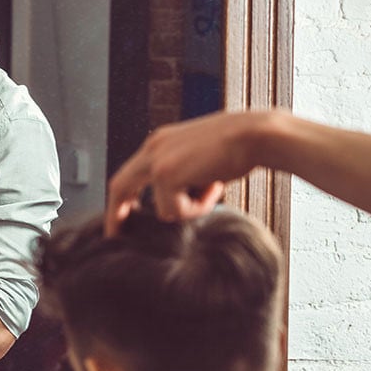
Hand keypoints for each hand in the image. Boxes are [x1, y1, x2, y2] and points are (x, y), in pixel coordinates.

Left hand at [104, 109, 281, 234]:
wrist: (256, 134)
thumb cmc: (238, 148)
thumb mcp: (201, 160)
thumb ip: (183, 177)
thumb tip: (173, 206)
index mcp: (160, 143)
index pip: (130, 173)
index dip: (124, 197)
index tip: (122, 215)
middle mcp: (153, 147)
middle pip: (119, 186)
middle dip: (115, 214)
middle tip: (114, 236)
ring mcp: (157, 160)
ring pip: (159, 208)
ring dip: (189, 209)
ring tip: (213, 190)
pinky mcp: (166, 174)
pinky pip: (174, 210)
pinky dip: (197, 208)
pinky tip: (214, 187)